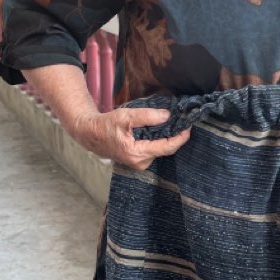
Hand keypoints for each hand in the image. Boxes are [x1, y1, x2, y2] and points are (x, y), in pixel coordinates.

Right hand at [70, 106, 190, 170]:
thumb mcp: (126, 116)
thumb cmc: (106, 125)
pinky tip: (159, 130)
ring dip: (165, 138)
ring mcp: (138, 163)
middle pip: (165, 150)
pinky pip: (153, 150)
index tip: (189, 128)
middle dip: (174, 136)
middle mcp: (140, 162)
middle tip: (181, 121)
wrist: (90, 134)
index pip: (166, 147)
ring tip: (170, 123)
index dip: (180, 138)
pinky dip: (158, 140)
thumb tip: (167, 116)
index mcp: (137, 153)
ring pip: (159, 150)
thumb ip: (147, 116)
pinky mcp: (137, 160)